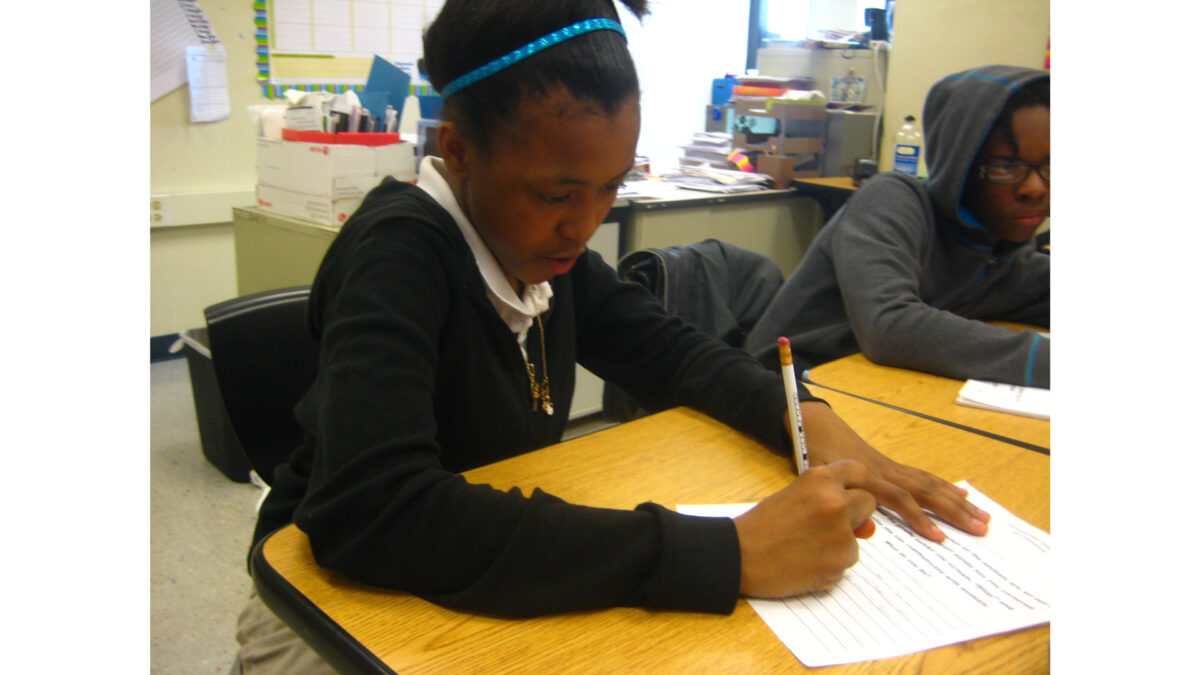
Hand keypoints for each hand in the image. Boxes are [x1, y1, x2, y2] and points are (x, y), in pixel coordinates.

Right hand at [733, 460, 876, 597]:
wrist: (739, 556)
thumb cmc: (761, 525)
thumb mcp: (794, 498)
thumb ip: (829, 502)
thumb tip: (867, 528)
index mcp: (821, 480)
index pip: (859, 472)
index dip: (855, 484)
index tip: (849, 492)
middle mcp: (836, 503)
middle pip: (868, 503)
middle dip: (854, 513)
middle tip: (825, 524)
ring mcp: (840, 535)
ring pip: (857, 539)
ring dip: (840, 544)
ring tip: (807, 547)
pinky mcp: (838, 563)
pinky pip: (846, 563)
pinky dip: (830, 564)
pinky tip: (806, 562)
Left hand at [794, 401, 990, 541]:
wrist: (814, 423)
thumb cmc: (812, 452)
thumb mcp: (818, 480)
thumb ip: (838, 502)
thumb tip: (864, 527)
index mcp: (868, 476)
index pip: (901, 500)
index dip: (920, 519)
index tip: (941, 538)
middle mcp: (885, 470)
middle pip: (926, 491)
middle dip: (954, 511)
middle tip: (981, 528)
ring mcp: (890, 466)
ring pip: (929, 483)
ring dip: (956, 500)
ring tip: (981, 514)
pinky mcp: (891, 464)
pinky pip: (922, 476)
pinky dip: (943, 485)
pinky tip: (960, 493)